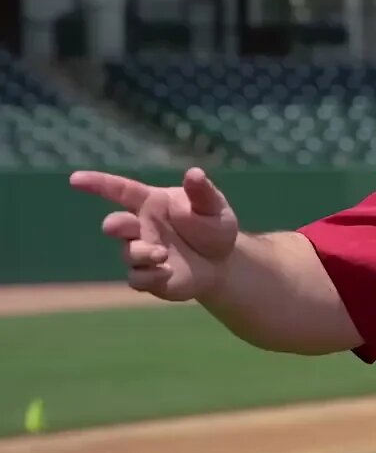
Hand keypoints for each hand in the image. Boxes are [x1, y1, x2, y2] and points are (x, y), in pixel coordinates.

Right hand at [69, 167, 239, 300]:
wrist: (223, 262)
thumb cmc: (213, 227)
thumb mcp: (214, 207)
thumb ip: (202, 192)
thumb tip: (194, 173)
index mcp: (152, 203)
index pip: (120, 190)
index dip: (98, 184)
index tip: (75, 179)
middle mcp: (141, 227)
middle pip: (115, 224)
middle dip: (115, 225)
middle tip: (120, 227)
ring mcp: (142, 253)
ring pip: (128, 253)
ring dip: (142, 253)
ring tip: (163, 255)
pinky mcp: (148, 277)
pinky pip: (137, 279)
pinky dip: (149, 277)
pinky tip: (167, 272)